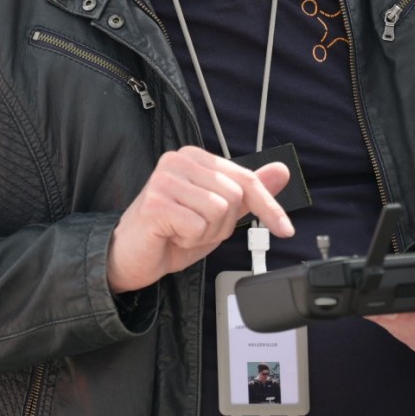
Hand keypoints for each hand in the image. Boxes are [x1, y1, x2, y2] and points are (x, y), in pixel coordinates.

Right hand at [106, 146, 293, 293]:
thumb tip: (282, 170)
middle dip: (223, 225)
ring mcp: (165, 179)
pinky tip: (171, 236)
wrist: (130, 257)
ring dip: (206, 234)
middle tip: (196, 229)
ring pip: (219, 211)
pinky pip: (198, 226)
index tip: (285, 229)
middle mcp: (179, 161)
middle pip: (234, 196)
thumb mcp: (219, 215)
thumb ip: (248, 193)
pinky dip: (190, 240)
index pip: (246, 179)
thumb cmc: (171, 233)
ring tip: (181, 231)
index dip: (269, 207)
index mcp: (196, 158)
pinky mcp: (155, 202)